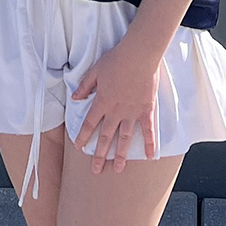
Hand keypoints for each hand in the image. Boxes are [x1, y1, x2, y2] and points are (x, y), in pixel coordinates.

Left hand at [71, 40, 159, 174]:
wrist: (138, 56)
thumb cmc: (116, 60)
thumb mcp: (94, 71)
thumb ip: (85, 86)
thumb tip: (75, 98)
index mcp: (102, 102)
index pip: (89, 124)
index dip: (83, 137)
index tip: (79, 148)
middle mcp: (116, 111)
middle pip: (106, 136)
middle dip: (100, 155)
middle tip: (96, 170)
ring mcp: (132, 112)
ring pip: (125, 138)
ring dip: (121, 155)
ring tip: (117, 169)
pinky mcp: (146, 110)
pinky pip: (148, 130)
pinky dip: (149, 143)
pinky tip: (150, 156)